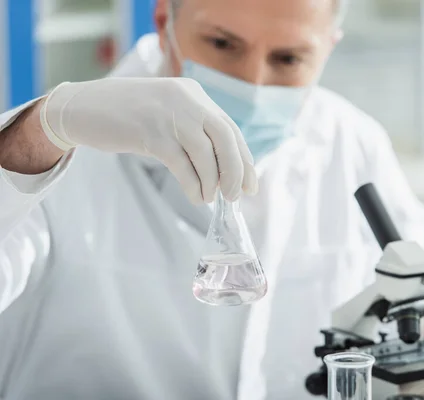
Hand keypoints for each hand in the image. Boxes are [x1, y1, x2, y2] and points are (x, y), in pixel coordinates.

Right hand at [40, 77, 257, 202]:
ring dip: (211, 182)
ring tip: (208, 198)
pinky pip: (181, 164)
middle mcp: (186, 99)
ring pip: (204, 154)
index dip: (244, 159)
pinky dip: (192, 184)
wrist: (83, 107)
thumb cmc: (130, 117)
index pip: (230, 128)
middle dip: (235, 171)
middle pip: (225, 138)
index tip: (251, 184)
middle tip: (235, 196)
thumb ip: (195, 131)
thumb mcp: (170, 114)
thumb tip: (226, 170)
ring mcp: (168, 114)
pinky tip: (195, 196)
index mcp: (195, 94)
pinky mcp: (149, 132)